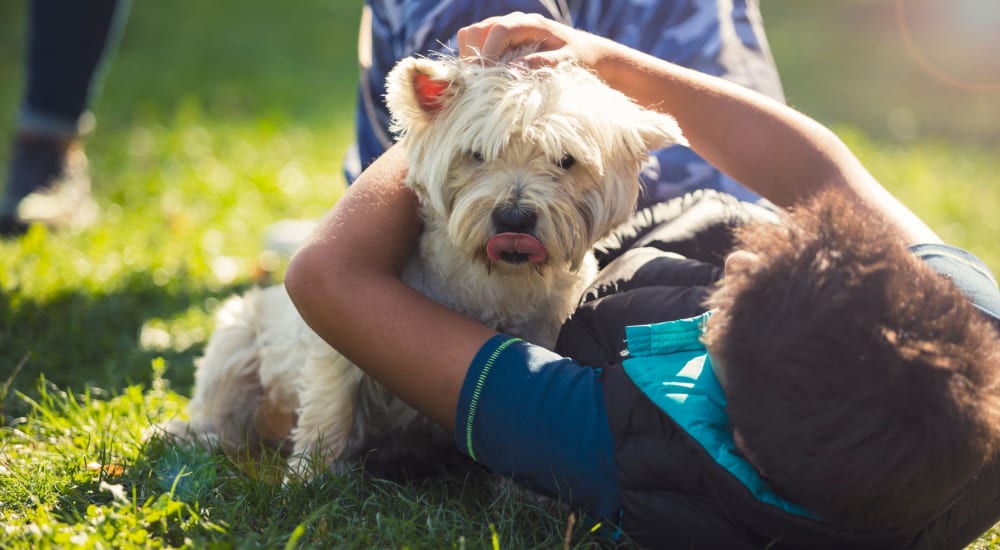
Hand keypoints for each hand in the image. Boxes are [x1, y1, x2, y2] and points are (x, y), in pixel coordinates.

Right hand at [456, 11, 608, 68]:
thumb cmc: (579, 58)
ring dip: (472, 58)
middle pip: (476, 31)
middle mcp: (513, 21)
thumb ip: (541, 63)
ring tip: (483, 81)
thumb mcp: (566, 62)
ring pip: (471, 37)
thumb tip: (512, 70)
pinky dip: (475, 60)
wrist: (587, 52)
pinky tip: (488, 78)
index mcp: (529, 23)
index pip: (497, 31)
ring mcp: (504, 29)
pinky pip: (476, 45)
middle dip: (474, 57)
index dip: (486, 54)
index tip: (483, 79)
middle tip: (482, 84)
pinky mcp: (500, 40)